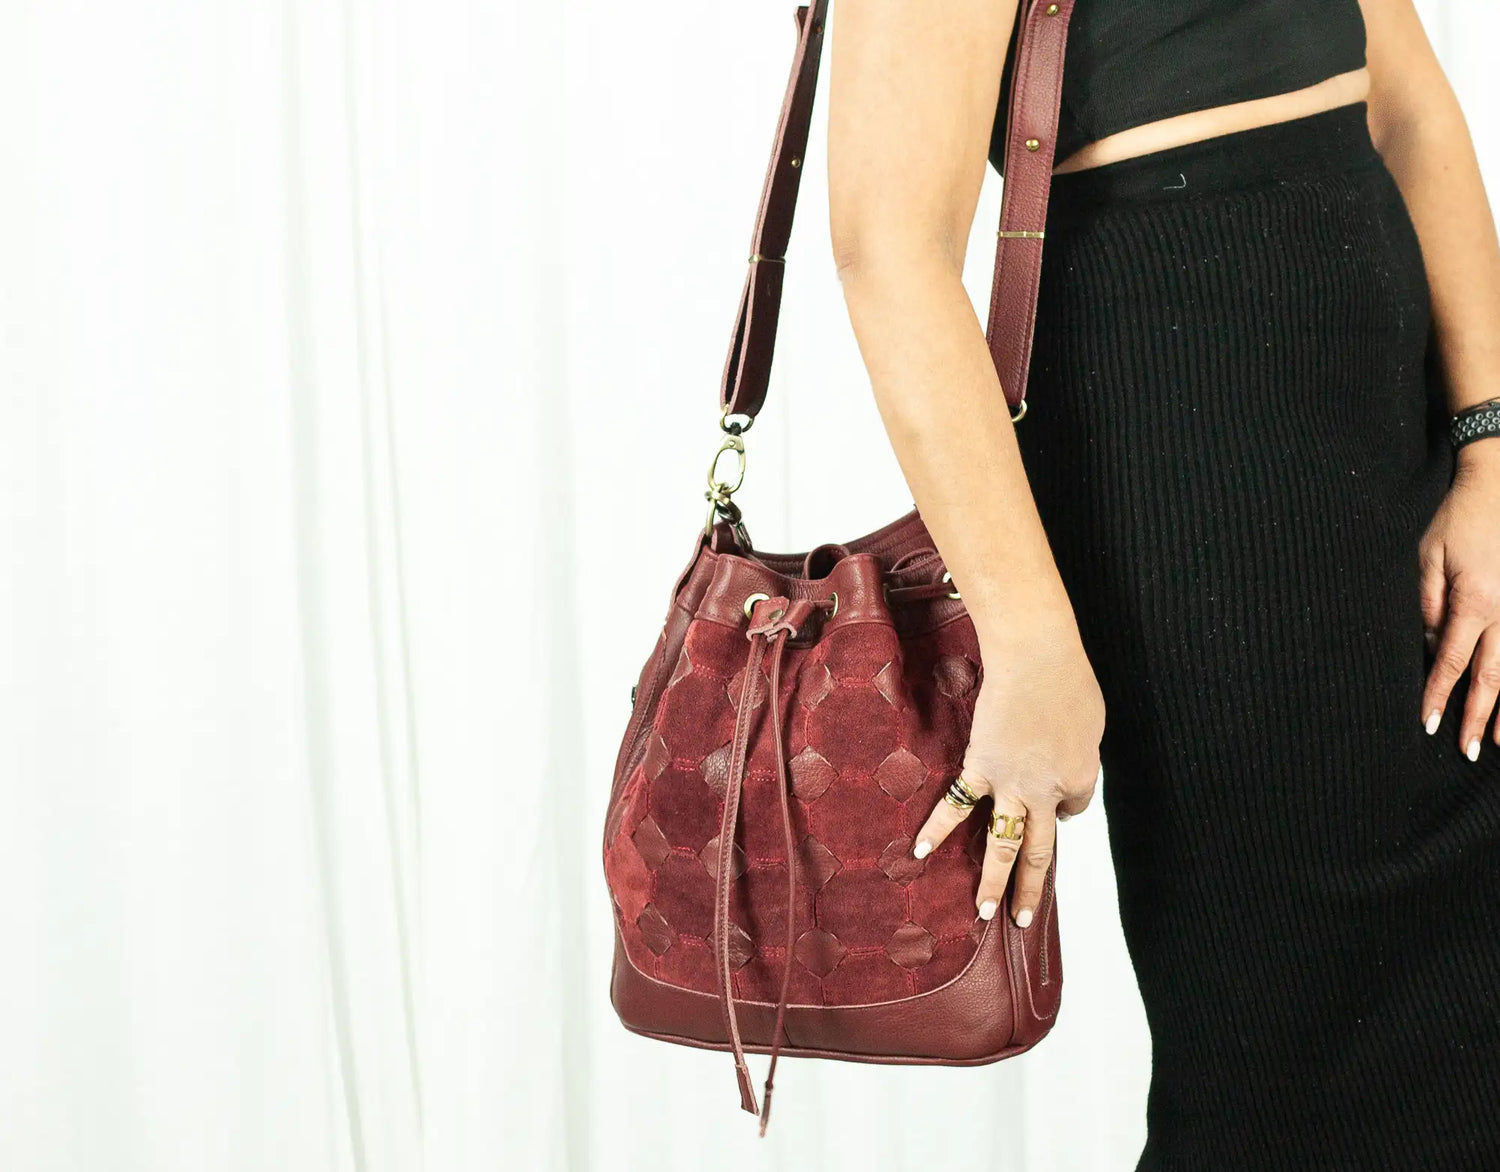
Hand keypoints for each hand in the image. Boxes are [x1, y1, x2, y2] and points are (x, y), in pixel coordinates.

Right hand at [912, 609, 1104, 924]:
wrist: (1036, 660)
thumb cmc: (1069, 682)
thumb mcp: (1090, 723)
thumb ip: (1077, 754)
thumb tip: (1062, 766)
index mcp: (1082, 781)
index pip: (1074, 808)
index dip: (1064, 804)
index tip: (1055, 796)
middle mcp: (1047, 794)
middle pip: (1041, 851)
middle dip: (1030, 888)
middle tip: (1021, 920)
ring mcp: (1011, 785)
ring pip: (1002, 844)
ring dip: (992, 881)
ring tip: (982, 912)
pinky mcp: (979, 768)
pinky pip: (957, 807)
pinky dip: (938, 830)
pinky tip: (920, 852)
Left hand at [1419, 442, 1499, 757]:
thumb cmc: (1459, 519)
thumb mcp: (1427, 557)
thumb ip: (1427, 604)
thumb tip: (1428, 645)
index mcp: (1476, 602)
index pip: (1452, 662)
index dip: (1439, 695)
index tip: (1427, 723)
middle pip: (1494, 677)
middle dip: (1479, 717)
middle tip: (1469, 751)